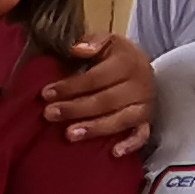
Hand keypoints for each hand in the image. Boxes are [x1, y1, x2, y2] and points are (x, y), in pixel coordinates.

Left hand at [37, 33, 155, 155]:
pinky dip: (130, 144)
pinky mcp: (147, 121)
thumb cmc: (117, 56)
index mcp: (128, 63)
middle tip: (50, 114)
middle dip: (75, 109)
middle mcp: (140, 85)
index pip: (95, 78)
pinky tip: (114, 152)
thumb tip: (77, 49)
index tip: (47, 93)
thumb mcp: (108, 41)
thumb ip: (93, 42)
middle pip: (105, 101)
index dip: (70, 86)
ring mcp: (144, 106)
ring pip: (120, 120)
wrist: (143, 68)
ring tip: (69, 135)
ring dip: (94, 128)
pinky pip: (142, 135)